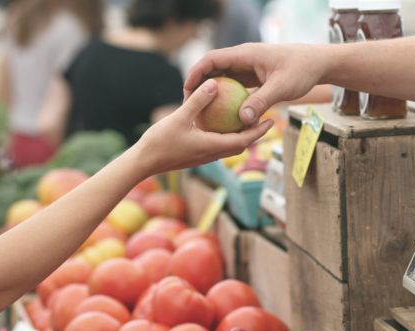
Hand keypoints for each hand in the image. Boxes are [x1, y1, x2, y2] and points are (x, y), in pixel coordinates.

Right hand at [133, 79, 273, 175]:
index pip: (243, 140)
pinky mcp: (195, 155)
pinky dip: (224, 135)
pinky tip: (220, 123)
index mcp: (212, 147)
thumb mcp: (179, 117)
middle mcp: (211, 154)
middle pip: (240, 144)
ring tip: (246, 119)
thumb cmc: (160, 142)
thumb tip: (214, 83)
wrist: (142, 163)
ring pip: (228, 146)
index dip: (259, 131)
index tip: (271, 121)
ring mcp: (203, 156)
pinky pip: (216, 144)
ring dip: (240, 135)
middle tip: (265, 119)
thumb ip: (198, 101)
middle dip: (254, 133)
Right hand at [184, 43, 327, 125]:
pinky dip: (227, 99)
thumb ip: (261, 102)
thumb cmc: (301, 70)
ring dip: (212, 93)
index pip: (212, 59)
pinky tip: (223, 116)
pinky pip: (235, 87)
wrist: (318, 64)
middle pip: (213, 69)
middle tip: (189, 105)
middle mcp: (243, 59)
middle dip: (199, 85)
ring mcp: (248, 68)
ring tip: (201, 112)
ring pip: (223, 79)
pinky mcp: (254, 77)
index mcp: (245, 54)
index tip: (187, 90)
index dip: (196, 73)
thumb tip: (242, 120)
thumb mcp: (281, 87)